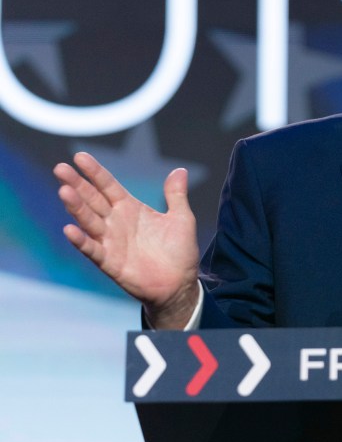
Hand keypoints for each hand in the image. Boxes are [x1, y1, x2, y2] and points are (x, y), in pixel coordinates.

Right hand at [54, 152, 200, 328]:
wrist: (180, 284)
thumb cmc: (179, 251)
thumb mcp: (181, 219)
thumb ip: (176, 195)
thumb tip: (179, 170)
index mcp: (131, 209)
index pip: (108, 186)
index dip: (95, 172)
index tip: (79, 156)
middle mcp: (116, 222)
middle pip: (93, 199)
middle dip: (77, 184)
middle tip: (60, 169)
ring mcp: (111, 241)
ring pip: (89, 221)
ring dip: (76, 207)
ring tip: (64, 191)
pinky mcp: (110, 262)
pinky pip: (93, 250)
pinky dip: (82, 241)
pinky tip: (70, 229)